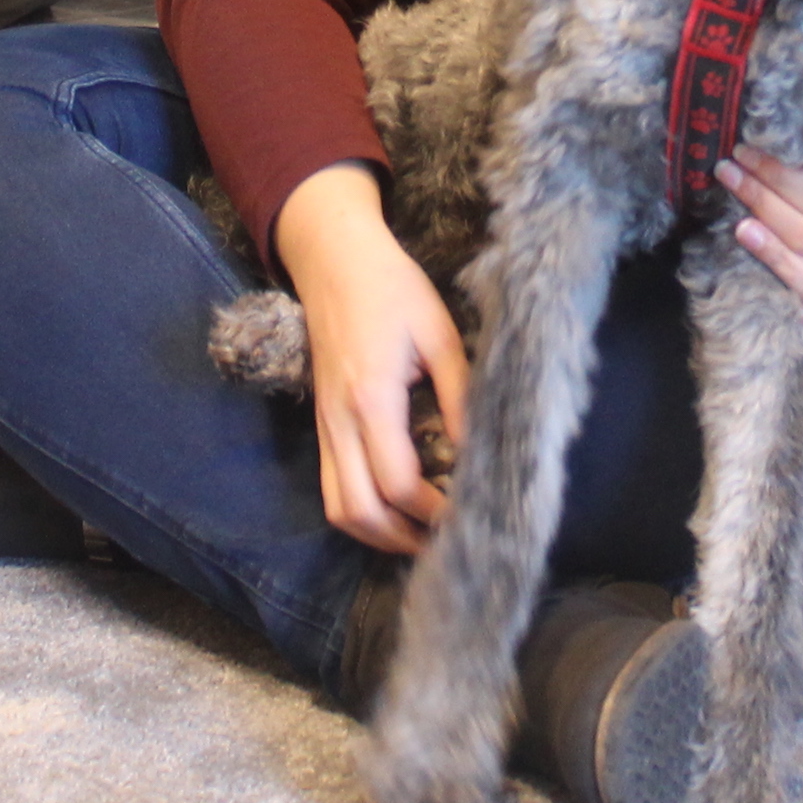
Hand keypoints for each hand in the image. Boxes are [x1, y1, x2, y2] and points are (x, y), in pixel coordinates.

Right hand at [274, 162, 467, 555]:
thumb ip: (460, 394)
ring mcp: (324, 425)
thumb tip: (481, 450)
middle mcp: (338, 421)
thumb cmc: (391, 288)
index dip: (432, 510)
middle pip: (358, 512)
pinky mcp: (322, 423)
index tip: (468, 514)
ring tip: (422, 535)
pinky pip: (332, 486)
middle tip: (447, 543)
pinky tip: (396, 508)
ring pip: (338, 508)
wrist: (333, 259)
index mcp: (370, 398)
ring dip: (378, 533)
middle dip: (402, 539)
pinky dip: (361, 511)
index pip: (396, 483)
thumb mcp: (439, 332)